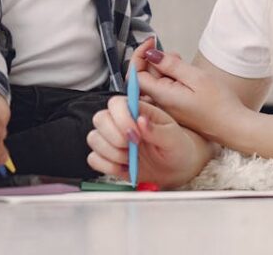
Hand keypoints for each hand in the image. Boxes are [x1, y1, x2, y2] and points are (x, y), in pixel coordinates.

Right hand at [86, 96, 214, 188]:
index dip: (121, 118)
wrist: (178, 168)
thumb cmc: (177, 147)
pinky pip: (94, 159)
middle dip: (114, 137)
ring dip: (112, 152)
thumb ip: (157, 130)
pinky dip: (107, 166)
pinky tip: (124, 167)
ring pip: (94, 139)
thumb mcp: (174, 138)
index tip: (135, 134)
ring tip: (131, 158)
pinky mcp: (109, 158)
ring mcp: (113, 140)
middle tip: (133, 147)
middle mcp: (120, 122)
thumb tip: (141, 120)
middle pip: (99, 119)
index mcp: (136, 111)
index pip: (115, 103)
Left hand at [134, 49, 246, 143]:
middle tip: (174, 54)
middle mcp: (160, 104)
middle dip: (154, 60)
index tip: (152, 42)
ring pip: (156, 82)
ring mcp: (167, 108)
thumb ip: (171, 65)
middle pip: (145, 77)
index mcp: (161, 96)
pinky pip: (165, 90)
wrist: (233, 127)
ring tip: (181, 61)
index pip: (135, 74)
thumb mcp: (196, 77)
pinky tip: (185, 73)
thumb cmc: (219, 104)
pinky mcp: (175, 110)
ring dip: (164, 68)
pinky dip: (171, 78)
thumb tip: (150, 54)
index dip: (140, 55)